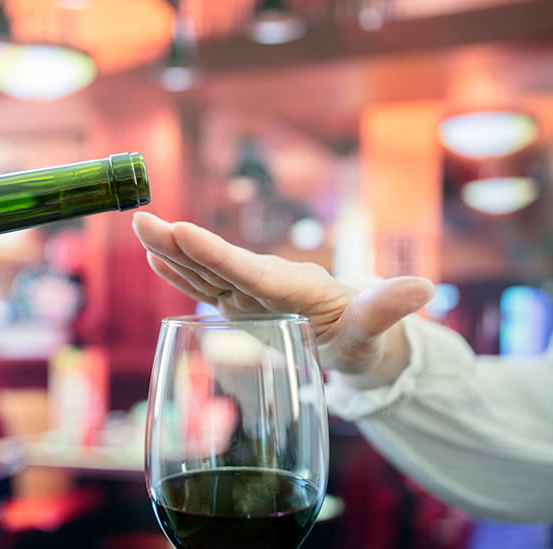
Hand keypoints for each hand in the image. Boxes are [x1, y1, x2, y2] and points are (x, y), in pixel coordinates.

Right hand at [132, 211, 434, 388]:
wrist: (358, 338)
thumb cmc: (366, 336)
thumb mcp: (377, 330)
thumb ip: (388, 310)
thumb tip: (425, 287)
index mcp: (292, 288)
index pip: (246, 270)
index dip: (213, 253)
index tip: (182, 230)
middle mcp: (265, 284)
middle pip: (217, 262)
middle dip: (179, 242)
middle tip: (142, 219)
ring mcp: (251, 293)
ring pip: (206, 271)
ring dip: (172, 252)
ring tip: (141, 229)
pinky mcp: (242, 304)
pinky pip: (207, 288)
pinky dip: (182, 274)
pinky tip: (159, 261)